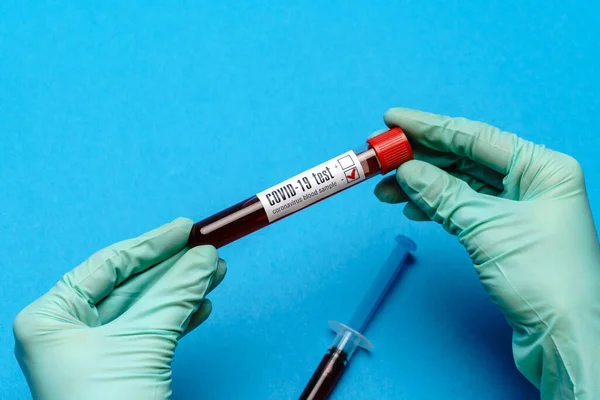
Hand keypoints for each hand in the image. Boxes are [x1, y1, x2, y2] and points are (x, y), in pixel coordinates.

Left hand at [13, 218, 225, 399]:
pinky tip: (204, 304)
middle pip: (131, 284)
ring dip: (184, 290)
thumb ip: (176, 291)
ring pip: (147, 307)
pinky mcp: (120, 368)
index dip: (151, 244)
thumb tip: (205, 256)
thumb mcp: (144, 339)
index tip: (186, 228)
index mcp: (52, 317)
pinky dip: (181, 316)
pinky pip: (153, 330)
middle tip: (208, 249)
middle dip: (174, 268)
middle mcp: (69, 330)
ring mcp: (95, 351)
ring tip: (216, 272)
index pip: (108, 265)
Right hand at [375, 108, 599, 398]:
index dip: (429, 127)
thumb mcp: (487, 229)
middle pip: (464, 158)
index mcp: (542, 167)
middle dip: (420, 159)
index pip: (475, 136)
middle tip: (381, 159)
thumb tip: (407, 170)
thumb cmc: (544, 279)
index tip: (393, 120)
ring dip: (421, 185)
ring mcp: (518, 205)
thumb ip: (444, 195)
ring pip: (459, 183)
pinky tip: (412, 206)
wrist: (563, 336)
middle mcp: (532, 180)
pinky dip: (435, 206)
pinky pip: (462, 206)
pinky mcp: (504, 230)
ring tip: (385, 189)